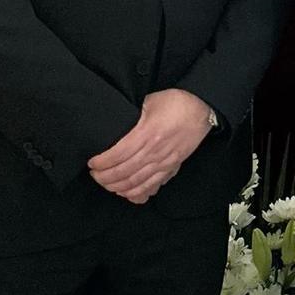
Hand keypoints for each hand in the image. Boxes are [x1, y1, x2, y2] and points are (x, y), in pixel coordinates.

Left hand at [88, 89, 213, 202]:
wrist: (202, 108)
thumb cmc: (176, 102)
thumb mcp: (151, 101)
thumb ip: (132, 115)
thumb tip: (115, 124)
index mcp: (148, 133)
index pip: (118, 154)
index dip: (102, 162)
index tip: (92, 163)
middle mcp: (155, 151)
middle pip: (124, 172)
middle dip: (105, 177)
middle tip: (95, 175)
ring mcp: (164, 161)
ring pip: (135, 183)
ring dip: (117, 187)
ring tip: (106, 184)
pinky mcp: (171, 167)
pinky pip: (151, 185)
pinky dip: (136, 193)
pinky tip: (126, 192)